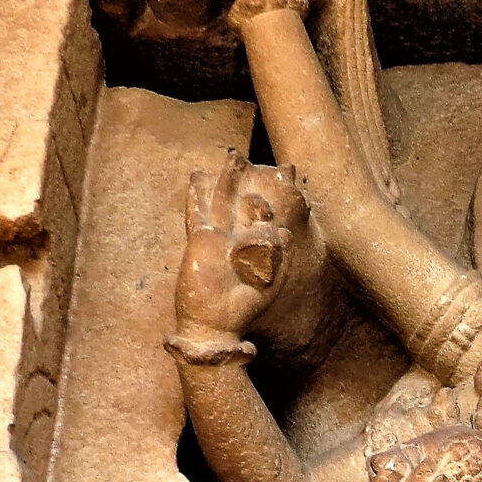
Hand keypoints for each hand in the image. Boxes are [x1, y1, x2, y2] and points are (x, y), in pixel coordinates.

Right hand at [175, 152, 312, 339]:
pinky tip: (195, 181)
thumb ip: (277, 258)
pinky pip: (196, 216)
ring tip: (229, 158)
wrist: (214, 324)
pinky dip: (195, 199)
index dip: (271, 197)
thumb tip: (284, 231)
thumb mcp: (267, 283)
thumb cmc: (242, 307)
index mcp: (253, 246)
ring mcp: (217, 238)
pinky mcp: (199, 243)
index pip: (261, 215)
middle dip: (244, 181)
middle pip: (239, 202)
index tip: (286, 173)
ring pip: (219, 203)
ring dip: (222, 181)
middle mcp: (234, 238)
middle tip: (251, 157)